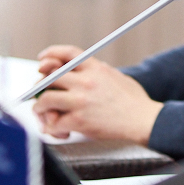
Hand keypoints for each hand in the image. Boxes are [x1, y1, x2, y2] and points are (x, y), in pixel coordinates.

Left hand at [32, 45, 162, 145]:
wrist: (144, 121)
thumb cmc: (135, 102)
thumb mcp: (118, 77)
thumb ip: (99, 71)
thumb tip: (86, 68)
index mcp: (96, 68)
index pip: (68, 53)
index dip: (51, 53)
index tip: (43, 59)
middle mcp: (86, 82)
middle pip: (49, 77)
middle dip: (40, 86)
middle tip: (40, 94)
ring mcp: (81, 101)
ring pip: (44, 99)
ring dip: (40, 108)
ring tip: (44, 113)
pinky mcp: (79, 121)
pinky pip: (53, 123)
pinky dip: (51, 129)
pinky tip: (58, 130)